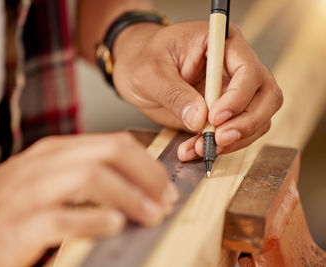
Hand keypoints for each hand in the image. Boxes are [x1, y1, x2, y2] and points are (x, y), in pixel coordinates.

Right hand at [0, 133, 176, 266]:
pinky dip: (96, 219)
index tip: (166, 185)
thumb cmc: (6, 207)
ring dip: (130, 196)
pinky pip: (65, 217)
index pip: (113, 143)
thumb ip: (81, 176)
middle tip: (167, 200)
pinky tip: (116, 226)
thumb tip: (134, 187)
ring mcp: (32, 192)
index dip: (147, 163)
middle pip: (110, 152)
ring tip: (152, 215)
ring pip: (92, 177)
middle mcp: (46, 164)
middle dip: (147, 175)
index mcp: (55, 151)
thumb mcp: (44, 179)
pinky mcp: (21, 226)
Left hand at [112, 22, 282, 158]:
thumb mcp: (150, 72)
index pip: (249, 70)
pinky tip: (193, 150)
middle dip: (247, 123)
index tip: (215, 117)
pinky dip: (219, 147)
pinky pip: (235, 134)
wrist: (134, 69)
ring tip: (198, 148)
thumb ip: (175, 93)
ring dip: (233, 140)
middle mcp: (234, 66)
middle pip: (266, 97)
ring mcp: (232, 91)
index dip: (238, 97)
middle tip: (218, 139)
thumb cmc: (142, 58)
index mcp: (221, 43)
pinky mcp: (224, 112)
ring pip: (257, 119)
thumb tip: (200, 119)